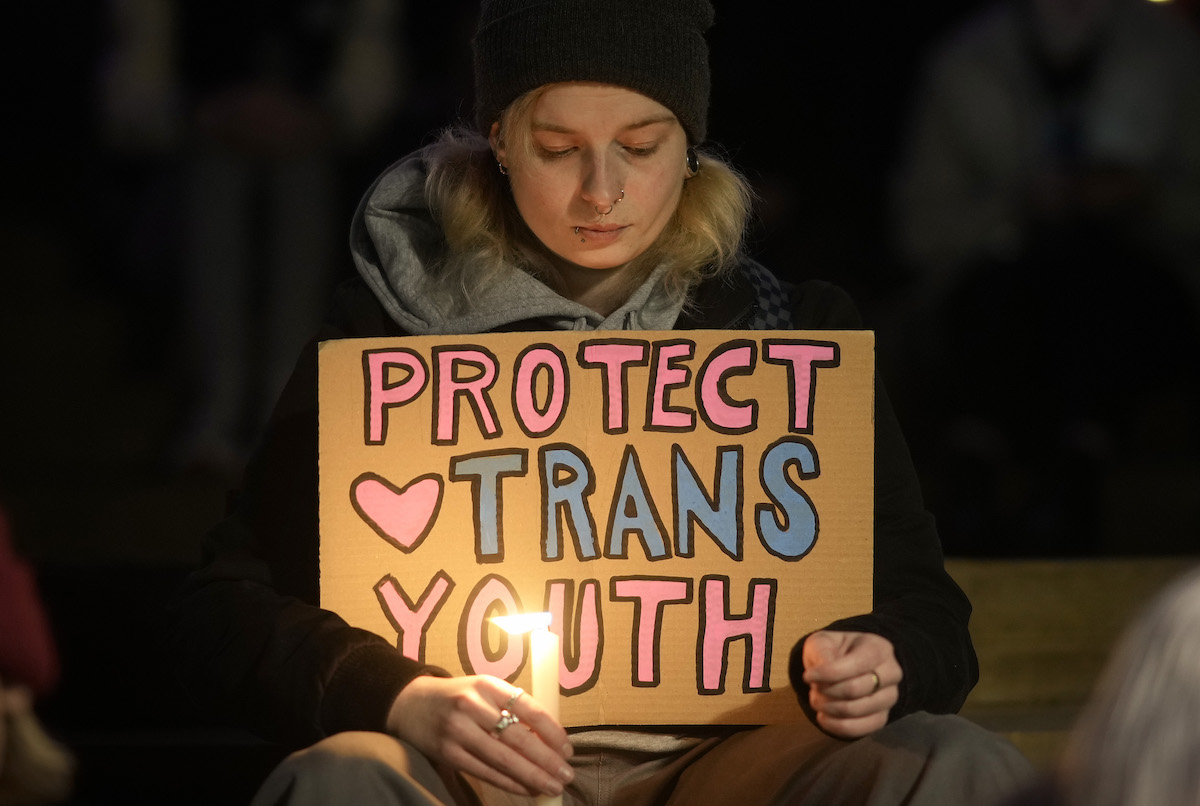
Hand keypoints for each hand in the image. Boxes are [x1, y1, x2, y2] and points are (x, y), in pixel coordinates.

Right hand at [386, 675, 573, 796]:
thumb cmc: (458, 697)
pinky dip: (509, 782)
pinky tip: (526, 789)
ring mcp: (458, 731)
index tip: (567, 748)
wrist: (409, 703)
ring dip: (532, 776)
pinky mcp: (447, 753)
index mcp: (487, 684)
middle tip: (566, 774)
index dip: (552, 731)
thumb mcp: (484, 690)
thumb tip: (548, 738)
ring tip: (552, 786)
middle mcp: (472, 705)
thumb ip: (511, 707)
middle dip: (547, 760)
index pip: (528, 708)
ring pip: (503, 759)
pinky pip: (485, 771)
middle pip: (518, 738)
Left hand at [801, 630, 900, 738]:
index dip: (827, 673)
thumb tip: (822, 674)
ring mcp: (889, 698)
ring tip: (817, 700)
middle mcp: (891, 673)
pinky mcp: (882, 718)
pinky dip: (836, 726)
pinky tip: (823, 717)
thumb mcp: (823, 642)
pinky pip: (860, 729)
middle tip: (813, 689)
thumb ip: (822, 652)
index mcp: (878, 649)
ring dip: (829, 708)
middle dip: (826, 692)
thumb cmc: (834, 651)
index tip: (807, 676)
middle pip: (854, 690)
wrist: (845, 665)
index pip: (855, 665)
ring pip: (855, 711)